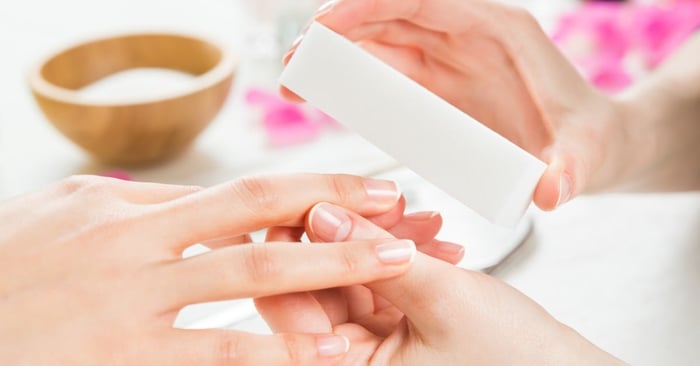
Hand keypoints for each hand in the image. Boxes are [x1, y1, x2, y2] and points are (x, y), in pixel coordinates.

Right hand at [0, 173, 416, 364]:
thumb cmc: (8, 267)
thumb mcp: (69, 217)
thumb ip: (143, 210)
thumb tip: (206, 202)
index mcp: (127, 207)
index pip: (239, 194)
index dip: (310, 190)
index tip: (363, 190)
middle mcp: (135, 245)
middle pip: (256, 220)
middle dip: (335, 215)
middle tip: (398, 219)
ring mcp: (129, 303)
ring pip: (247, 281)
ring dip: (324, 273)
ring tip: (386, 275)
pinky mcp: (123, 359)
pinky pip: (216, 356)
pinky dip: (276, 353)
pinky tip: (324, 356)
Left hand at [257, 202, 625, 364]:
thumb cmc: (515, 360)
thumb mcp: (440, 298)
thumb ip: (373, 253)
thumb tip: (319, 213)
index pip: (288, 305)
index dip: (293, 246)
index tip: (312, 199)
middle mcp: (352, 363)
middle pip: (319, 286)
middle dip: (352, 235)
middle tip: (381, 200)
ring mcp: (374, 347)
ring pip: (353, 277)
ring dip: (386, 240)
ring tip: (426, 219)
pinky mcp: (398, 330)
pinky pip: (383, 282)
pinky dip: (405, 256)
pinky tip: (435, 236)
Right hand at [283, 0, 642, 209]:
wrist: (591, 147)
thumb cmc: (590, 140)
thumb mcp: (587, 154)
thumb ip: (571, 169)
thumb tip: (551, 191)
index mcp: (497, 30)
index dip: (370, 5)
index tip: (323, 26)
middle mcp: (465, 36)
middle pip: (388, 17)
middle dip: (335, 34)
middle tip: (292, 66)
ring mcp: (446, 60)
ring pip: (378, 43)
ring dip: (334, 58)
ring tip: (293, 83)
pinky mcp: (434, 88)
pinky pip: (384, 75)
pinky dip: (350, 80)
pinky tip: (321, 96)